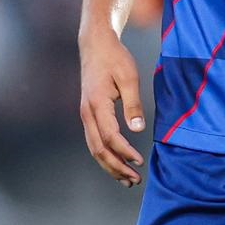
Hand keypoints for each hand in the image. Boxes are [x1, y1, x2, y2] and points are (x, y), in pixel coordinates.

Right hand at [78, 28, 145, 186]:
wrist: (95, 45)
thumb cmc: (114, 58)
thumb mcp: (129, 77)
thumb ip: (133, 104)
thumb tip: (138, 129)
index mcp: (97, 104)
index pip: (110, 136)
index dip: (124, 152)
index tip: (139, 161)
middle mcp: (87, 112)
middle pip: (99, 149)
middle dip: (116, 167)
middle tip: (135, 179)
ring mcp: (85, 114)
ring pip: (94, 148)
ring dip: (110, 165)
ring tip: (127, 179)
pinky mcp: (88, 114)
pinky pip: (94, 141)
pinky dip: (105, 155)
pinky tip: (117, 162)